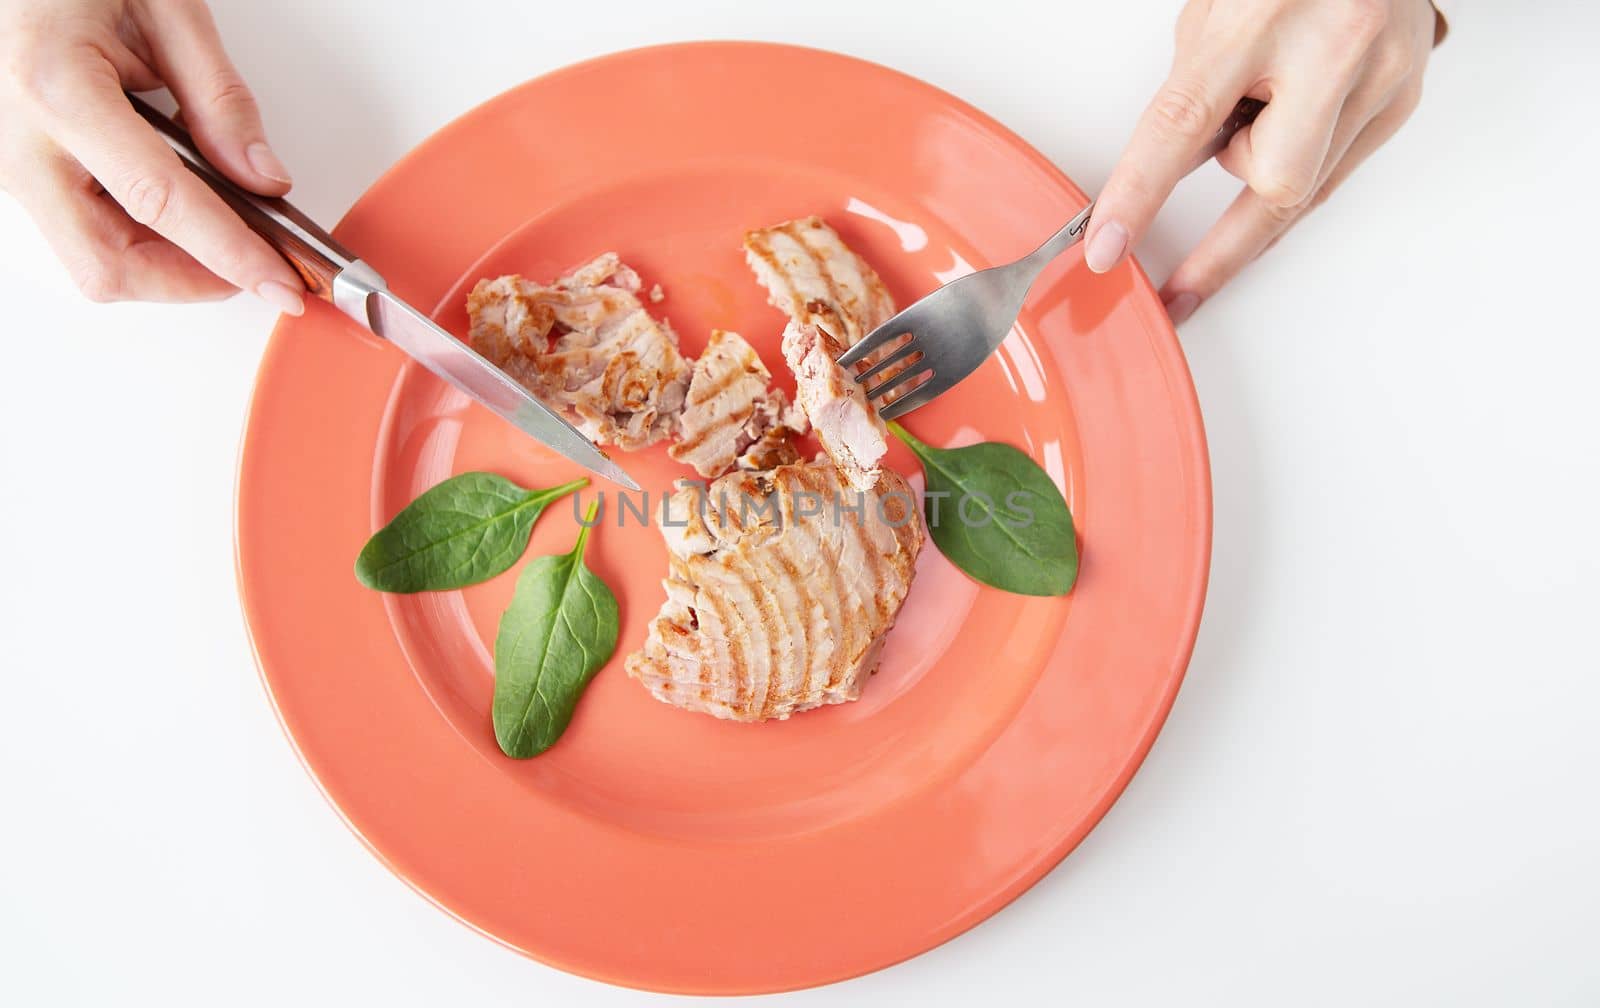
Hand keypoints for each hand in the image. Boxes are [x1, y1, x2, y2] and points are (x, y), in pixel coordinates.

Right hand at [0, 0, 303, 311]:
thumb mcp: (167, 11)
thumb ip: (219, 100)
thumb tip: (263, 179)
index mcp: (56, 89)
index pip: (160, 203)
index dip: (230, 254)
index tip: (280, 282)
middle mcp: (18, 139)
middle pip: (107, 266)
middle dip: (189, 281)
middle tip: (256, 265)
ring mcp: (7, 161)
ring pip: (89, 259)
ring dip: (164, 263)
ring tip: (219, 227)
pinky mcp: (13, 168)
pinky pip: (78, 231)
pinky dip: (136, 236)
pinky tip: (173, 205)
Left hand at [1085, 0, 1440, 322]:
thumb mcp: (1215, 13)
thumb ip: (1192, 94)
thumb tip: (1173, 172)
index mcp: (1264, 17)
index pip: (1182, 125)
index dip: (1138, 196)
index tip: (1108, 247)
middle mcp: (1333, 46)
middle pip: (1272, 180)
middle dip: (1226, 225)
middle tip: (1183, 282)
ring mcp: (1380, 76)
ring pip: (1305, 188)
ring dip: (1264, 176)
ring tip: (1259, 114)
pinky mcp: (1400, 100)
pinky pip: (1334, 177)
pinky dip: (1297, 173)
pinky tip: (1284, 140)